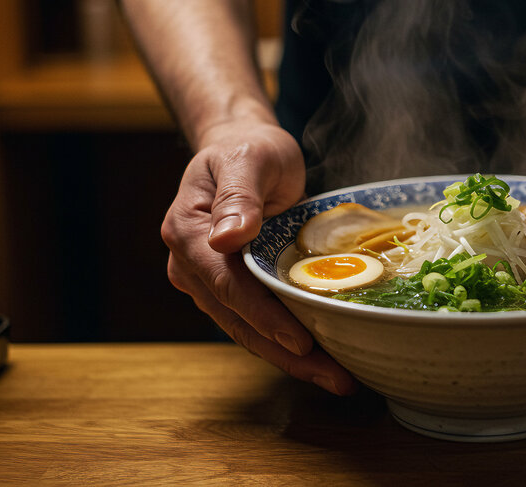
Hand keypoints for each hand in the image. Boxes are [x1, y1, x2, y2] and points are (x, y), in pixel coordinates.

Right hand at [161, 121, 356, 394]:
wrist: (242, 148)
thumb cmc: (248, 148)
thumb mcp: (249, 159)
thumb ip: (239, 195)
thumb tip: (226, 236)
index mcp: (187, 233)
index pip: (226, 285)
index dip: (263, 317)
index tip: (299, 341)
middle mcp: (190, 265)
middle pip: (238, 320)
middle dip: (286, 354)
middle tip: (335, 377)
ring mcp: (208, 282)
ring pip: (248, 331)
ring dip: (291, 359)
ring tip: (337, 378)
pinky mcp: (231, 290)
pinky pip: (258, 322)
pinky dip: (288, 343)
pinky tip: (324, 358)